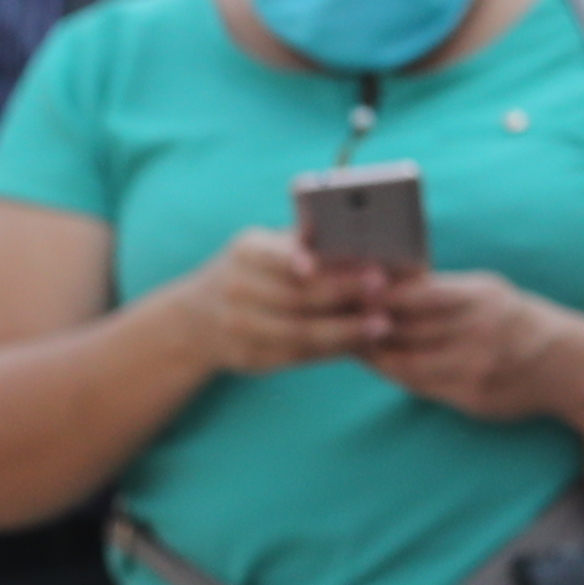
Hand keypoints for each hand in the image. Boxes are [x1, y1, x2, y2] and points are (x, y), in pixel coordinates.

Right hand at [163, 229, 383, 379]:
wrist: (199, 318)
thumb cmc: (259, 271)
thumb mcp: (270, 246)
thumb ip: (309, 239)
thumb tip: (362, 226)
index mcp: (246, 252)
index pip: (273, 254)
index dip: (297, 260)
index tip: (321, 264)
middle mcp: (236, 288)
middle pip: (296, 296)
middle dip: (344, 292)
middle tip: (383, 289)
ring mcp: (239, 327)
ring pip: (301, 332)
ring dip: (346, 330)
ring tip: (383, 324)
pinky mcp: (251, 358)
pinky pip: (299, 356)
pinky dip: (334, 350)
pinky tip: (362, 343)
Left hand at [357, 273, 575, 419]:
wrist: (565, 365)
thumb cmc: (514, 320)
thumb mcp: (487, 292)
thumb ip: (441, 291)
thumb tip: (384, 282)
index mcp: (481, 298)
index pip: (417, 294)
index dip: (381, 292)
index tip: (355, 287)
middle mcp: (479, 332)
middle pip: (405, 328)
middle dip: (369, 322)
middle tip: (337, 313)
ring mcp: (474, 368)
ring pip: (405, 360)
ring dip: (375, 351)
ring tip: (354, 340)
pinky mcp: (470, 396)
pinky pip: (418, 384)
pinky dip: (395, 372)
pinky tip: (383, 362)